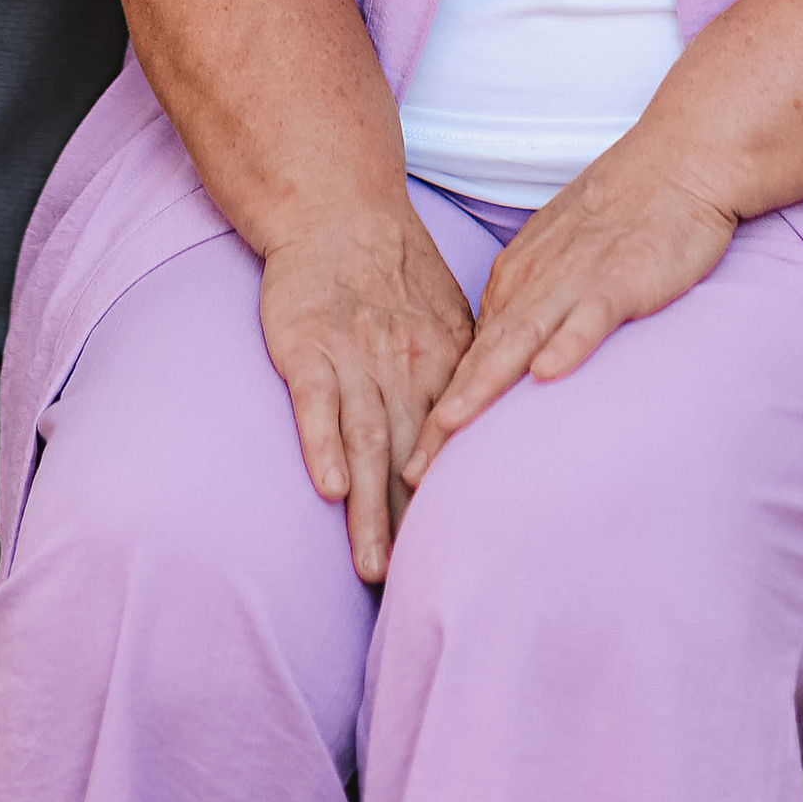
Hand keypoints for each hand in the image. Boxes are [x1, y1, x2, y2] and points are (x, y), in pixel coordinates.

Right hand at [257, 201, 475, 581]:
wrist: (336, 206)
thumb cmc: (394, 275)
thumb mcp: (448, 324)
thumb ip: (464, 384)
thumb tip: (496, 453)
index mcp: (443, 368)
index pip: (454, 449)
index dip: (459, 505)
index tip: (469, 565)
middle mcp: (403, 371)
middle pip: (410, 462)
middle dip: (415, 530)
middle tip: (422, 594)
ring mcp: (353, 359)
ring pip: (364, 443)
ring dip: (369, 508)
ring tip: (374, 567)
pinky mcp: (306, 346)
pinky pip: (314, 400)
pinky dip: (320, 443)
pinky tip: (325, 486)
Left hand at [402, 135, 734, 486]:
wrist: (677, 162)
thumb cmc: (622, 214)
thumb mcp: (559, 260)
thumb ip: (532, 306)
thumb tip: (507, 362)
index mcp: (516, 280)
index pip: (470, 357)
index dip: (441, 410)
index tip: (413, 464)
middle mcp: (534, 282)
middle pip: (481, 358)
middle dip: (444, 418)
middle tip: (411, 473)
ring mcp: (575, 280)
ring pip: (520, 339)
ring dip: (483, 385)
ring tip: (450, 428)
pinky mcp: (622, 278)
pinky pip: (591, 315)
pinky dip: (568, 344)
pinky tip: (548, 374)